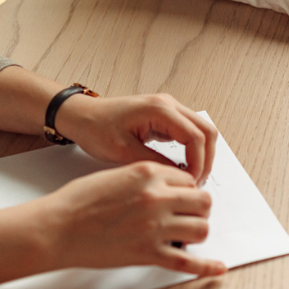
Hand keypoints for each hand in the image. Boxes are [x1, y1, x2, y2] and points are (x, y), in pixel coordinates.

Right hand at [41, 162, 225, 273]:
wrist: (56, 228)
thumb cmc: (78, 202)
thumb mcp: (115, 175)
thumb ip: (144, 178)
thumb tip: (164, 185)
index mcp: (148, 174)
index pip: (188, 179)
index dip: (187, 189)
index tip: (183, 197)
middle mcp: (156, 198)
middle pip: (202, 201)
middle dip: (198, 208)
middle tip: (188, 214)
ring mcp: (155, 227)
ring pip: (201, 229)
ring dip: (197, 232)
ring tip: (186, 234)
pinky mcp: (149, 253)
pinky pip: (187, 262)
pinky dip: (206, 267)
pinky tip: (217, 268)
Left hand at [58, 93, 218, 181]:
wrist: (82, 116)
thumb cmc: (96, 129)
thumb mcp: (123, 152)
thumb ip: (154, 164)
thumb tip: (180, 179)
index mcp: (160, 109)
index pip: (196, 137)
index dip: (198, 163)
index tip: (190, 184)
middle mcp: (169, 104)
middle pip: (207, 131)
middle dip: (206, 159)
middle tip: (197, 184)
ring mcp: (169, 109)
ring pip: (202, 130)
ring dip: (202, 154)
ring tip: (192, 178)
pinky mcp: (166, 117)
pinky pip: (190, 132)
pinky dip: (193, 150)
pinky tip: (184, 168)